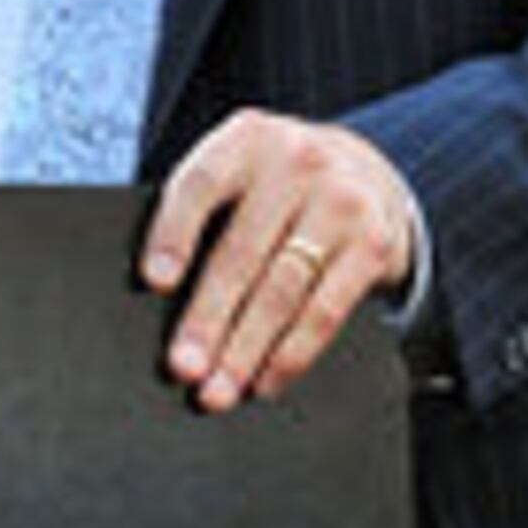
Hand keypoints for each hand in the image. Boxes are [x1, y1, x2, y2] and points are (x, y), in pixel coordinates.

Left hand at [137, 111, 416, 412]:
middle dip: (208, 319)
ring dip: (246, 349)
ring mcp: (340, 201)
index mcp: (246, 139)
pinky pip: (325, 310)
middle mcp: (296, 162)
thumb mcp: (241, 171)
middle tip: (183, 366)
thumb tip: (158, 298)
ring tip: (218, 388)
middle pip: (241, 252)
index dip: (174, 234)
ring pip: (283, 290)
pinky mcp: (372, 243)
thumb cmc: (277, 184)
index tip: (155, 283)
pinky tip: (267, 380)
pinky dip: (292, 354)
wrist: (365, 170)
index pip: (201, 184)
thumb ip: (203, 211)